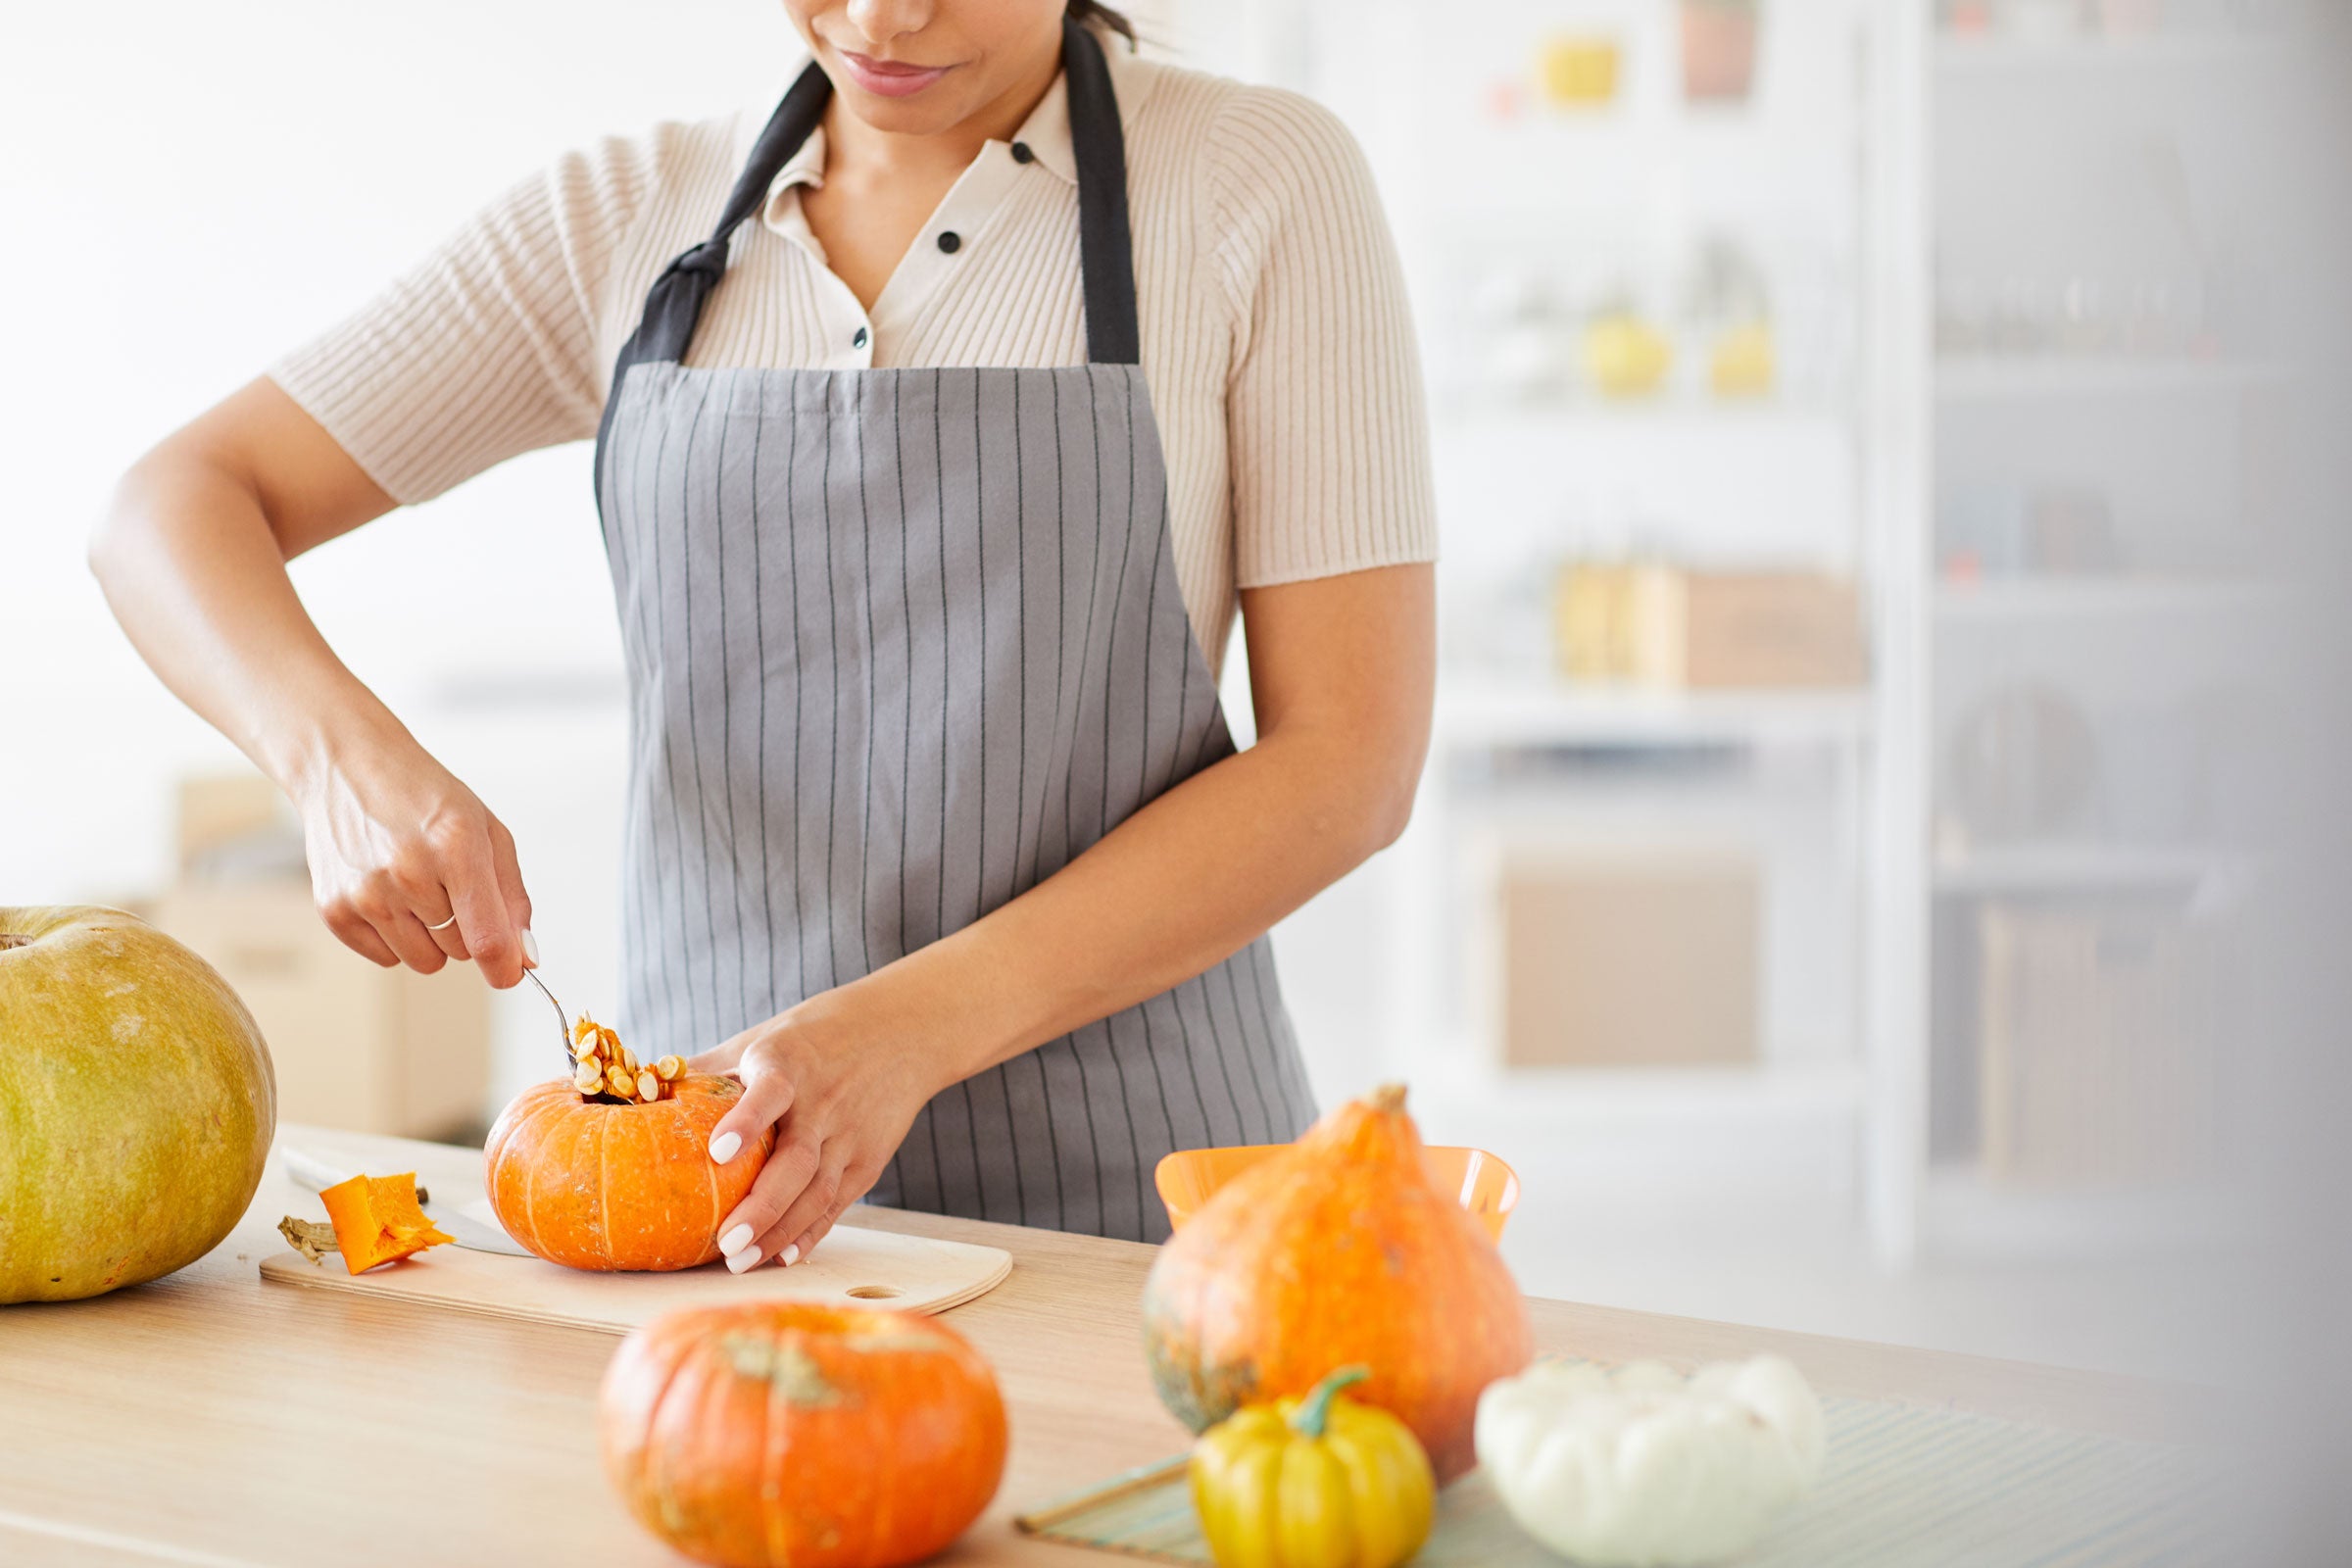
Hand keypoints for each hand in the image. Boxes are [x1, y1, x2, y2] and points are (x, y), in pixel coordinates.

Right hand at [293, 733, 534, 987]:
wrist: (347, 768)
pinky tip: (387, 893)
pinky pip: (386, 958)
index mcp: (456, 847)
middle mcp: (407, 874)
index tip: (510, 971)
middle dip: (466, 929)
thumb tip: (525, 957)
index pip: (486, 940)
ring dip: (431, 937)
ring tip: (417, 888)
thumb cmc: (424, 797)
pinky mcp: (334, 909)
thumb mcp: (486, 831)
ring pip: (424, 961)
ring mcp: (366, 894)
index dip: (505, 967)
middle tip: (449, 885)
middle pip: (460, 952)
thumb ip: (512, 897)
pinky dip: (395, 937)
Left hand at [693, 989, 942, 1271]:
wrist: (901, 1032)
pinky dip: (811, 1232)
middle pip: (797, 1161)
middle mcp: (823, 1102)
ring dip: (781, 1230)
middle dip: (762, 1206)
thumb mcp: (761, 1038)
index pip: (770, 1093)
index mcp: (789, 1064)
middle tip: (726, 1242)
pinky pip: (837, 1203)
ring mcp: (849, 1135)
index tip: (719, 1150)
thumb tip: (641, 1090)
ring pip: (818, 1191)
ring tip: (741, 1262)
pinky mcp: (868, 1160)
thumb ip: (709, 1069)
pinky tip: (783, 1256)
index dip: (747, 1121)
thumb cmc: (813, 1037)